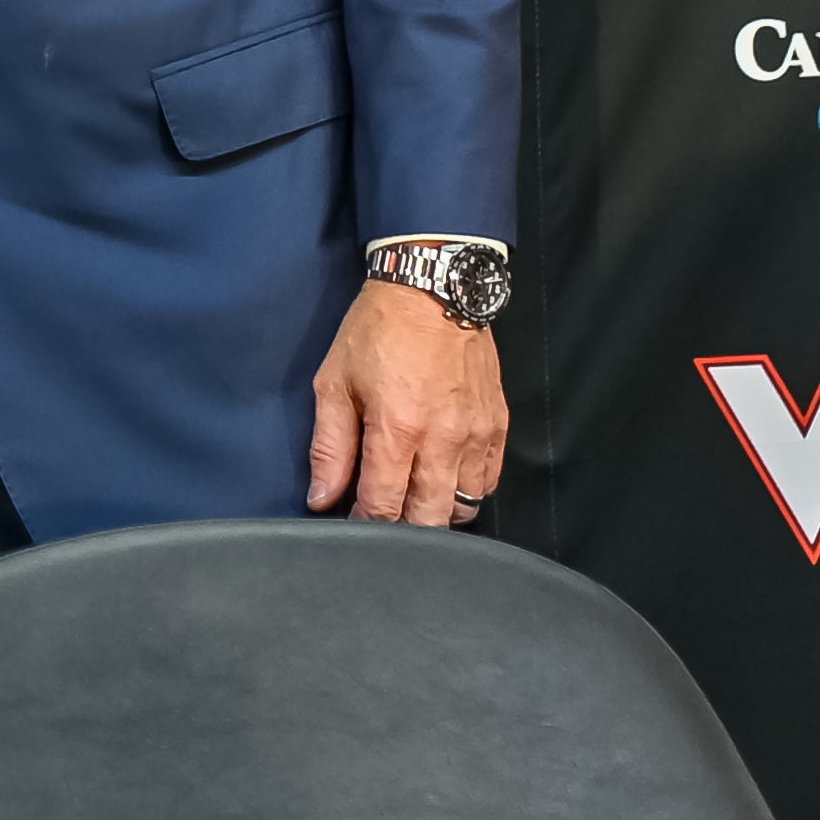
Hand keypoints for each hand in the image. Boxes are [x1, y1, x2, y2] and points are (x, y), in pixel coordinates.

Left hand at [308, 277, 507, 524]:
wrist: (433, 290)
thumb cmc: (377, 332)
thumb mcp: (334, 382)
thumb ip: (329, 446)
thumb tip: (321, 497)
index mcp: (398, 429)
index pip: (385, 505)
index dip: (366, 523)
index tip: (353, 522)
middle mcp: (444, 439)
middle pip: (431, 518)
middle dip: (404, 529)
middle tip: (383, 519)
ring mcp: (477, 435)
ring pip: (465, 506)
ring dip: (437, 513)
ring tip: (413, 501)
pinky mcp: (499, 426)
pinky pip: (488, 482)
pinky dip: (467, 492)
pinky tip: (444, 481)